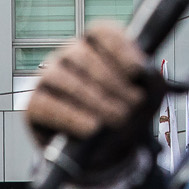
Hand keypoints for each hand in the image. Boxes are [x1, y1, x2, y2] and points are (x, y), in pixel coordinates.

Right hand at [24, 23, 161, 147]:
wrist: (105, 155)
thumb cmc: (123, 119)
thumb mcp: (147, 102)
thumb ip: (153, 84)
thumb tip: (146, 74)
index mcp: (96, 48)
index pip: (101, 32)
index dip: (119, 48)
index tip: (137, 71)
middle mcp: (69, 58)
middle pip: (83, 55)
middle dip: (112, 82)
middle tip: (133, 106)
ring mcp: (48, 79)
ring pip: (62, 77)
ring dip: (94, 99)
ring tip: (118, 119)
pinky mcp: (35, 106)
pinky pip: (46, 105)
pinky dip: (71, 117)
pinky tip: (92, 128)